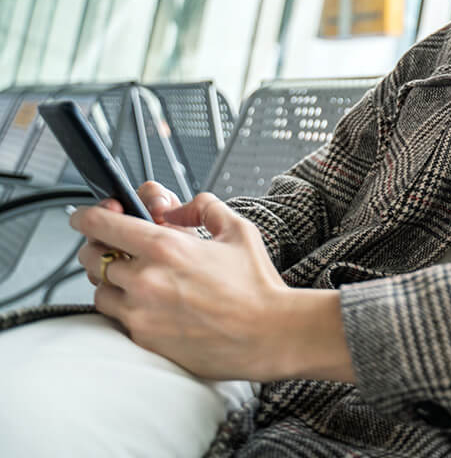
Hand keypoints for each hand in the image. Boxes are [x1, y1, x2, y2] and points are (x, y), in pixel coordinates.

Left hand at [69, 193, 353, 382]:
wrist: (269, 334)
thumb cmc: (257, 284)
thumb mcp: (239, 230)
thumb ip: (203, 206)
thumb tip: (175, 209)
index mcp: (165, 247)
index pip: (100, 223)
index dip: (87, 216)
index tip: (85, 217)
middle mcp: (145, 279)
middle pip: (90, 257)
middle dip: (100, 247)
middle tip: (119, 248)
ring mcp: (140, 312)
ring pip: (99, 290)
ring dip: (111, 281)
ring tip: (140, 279)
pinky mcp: (144, 339)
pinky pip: (116, 318)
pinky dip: (126, 307)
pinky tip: (152, 304)